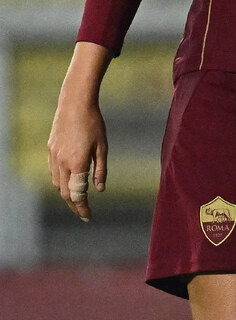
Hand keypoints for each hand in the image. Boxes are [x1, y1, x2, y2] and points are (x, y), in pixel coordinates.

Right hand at [47, 42, 110, 220]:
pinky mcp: (50, 148)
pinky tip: (69, 179)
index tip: (88, 217)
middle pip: (65, 193)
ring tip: (77, 198)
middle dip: (74, 205)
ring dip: (66, 193)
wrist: (75, 102)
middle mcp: (62, 162)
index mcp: (77, 163)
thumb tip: (100, 189)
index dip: (82, 208)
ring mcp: (54, 156)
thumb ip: (100, 169)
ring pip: (57, 183)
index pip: (78, 194)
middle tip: (84, 212)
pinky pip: (53, 171)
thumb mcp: (102, 146)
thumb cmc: (93, 123)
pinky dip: (60, 180)